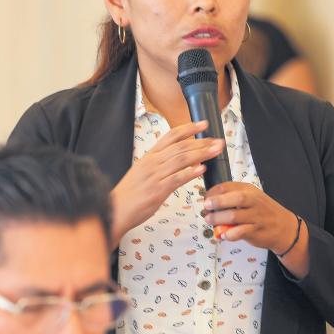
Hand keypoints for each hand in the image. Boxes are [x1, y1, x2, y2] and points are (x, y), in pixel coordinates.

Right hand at [110, 121, 223, 244]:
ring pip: (181, 159)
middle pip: (180, 146)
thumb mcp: (144, 173)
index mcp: (149, 156)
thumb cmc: (131, 194)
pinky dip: (190, 172)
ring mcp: (154, 176)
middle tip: (218, 140)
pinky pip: (176, 179)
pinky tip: (202, 169)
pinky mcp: (156, 190)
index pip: (171, 136)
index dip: (189, 128)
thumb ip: (163, 165)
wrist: (115, 209)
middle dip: (202, 142)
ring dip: (201, 154)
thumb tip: (186, 161)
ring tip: (216, 151)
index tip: (204, 124)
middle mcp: (152, 162)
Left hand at [202, 182, 298, 253]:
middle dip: (217, 202)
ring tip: (210, 221)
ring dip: (218, 219)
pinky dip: (229, 234)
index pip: (228, 186)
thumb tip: (209, 200)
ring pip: (234, 216)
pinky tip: (223, 235)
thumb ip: (233, 197)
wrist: (284, 228)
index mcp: (249, 190)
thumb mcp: (251, 198)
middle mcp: (254, 201)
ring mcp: (256, 216)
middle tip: (206, 207)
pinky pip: (240, 232)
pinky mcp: (256, 231)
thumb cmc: (263, 212)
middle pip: (234, 198)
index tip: (205, 198)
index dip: (213, 192)